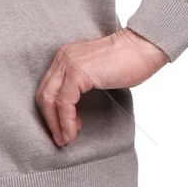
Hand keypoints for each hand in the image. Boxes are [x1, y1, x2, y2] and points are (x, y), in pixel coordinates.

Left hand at [36, 30, 166, 148]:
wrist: (143, 47)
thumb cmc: (128, 61)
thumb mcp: (95, 74)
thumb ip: (81, 86)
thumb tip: (73, 112)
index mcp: (65, 57)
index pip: (48, 87)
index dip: (51, 111)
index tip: (61, 128)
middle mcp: (62, 58)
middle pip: (44, 94)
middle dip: (50, 120)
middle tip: (60, 138)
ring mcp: (68, 64)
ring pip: (50, 100)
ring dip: (56, 124)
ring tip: (66, 139)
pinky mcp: (77, 73)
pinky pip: (64, 102)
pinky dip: (66, 121)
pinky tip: (73, 131)